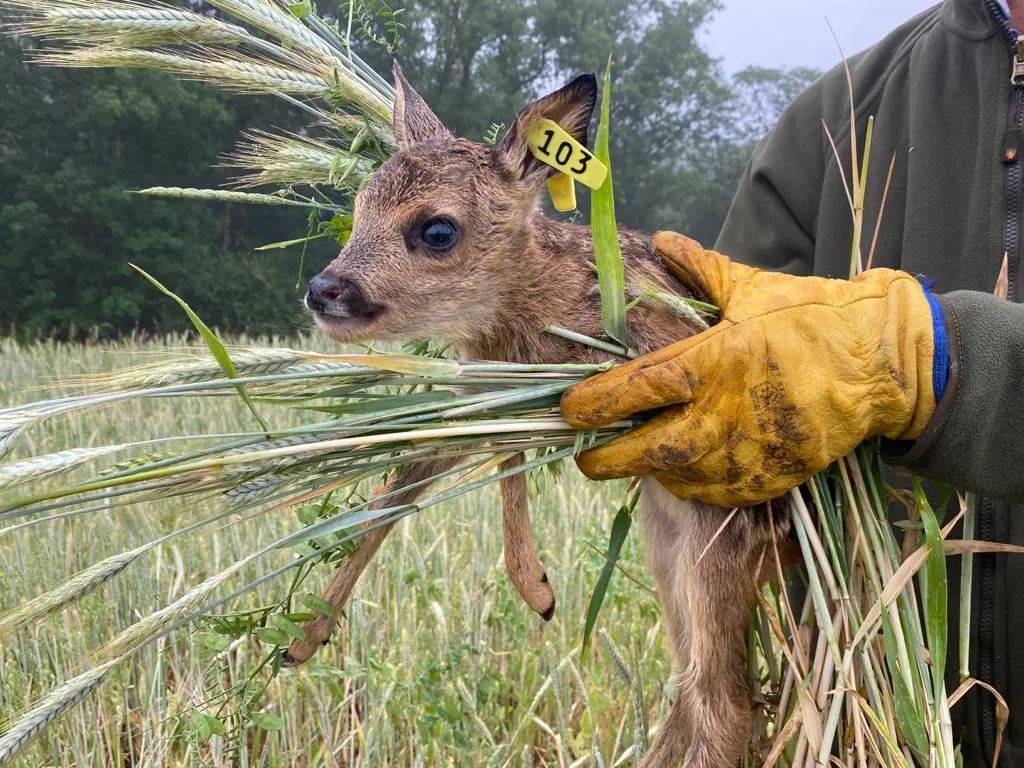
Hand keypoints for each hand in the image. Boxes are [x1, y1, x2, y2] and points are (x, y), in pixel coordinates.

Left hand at [560, 231, 938, 506]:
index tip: (567, 411)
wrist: (881, 363)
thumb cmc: (812, 317)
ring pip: (676, 478)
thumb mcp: (752, 286)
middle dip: (606, 459)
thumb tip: (664, 239)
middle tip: (585, 458)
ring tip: (633, 460)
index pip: (634, 391)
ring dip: (648, 471)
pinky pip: (716, 495)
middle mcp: (722, 414)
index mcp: (711, 362)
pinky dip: (691, 487)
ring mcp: (746, 452)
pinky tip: (680, 474)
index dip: (593, 405)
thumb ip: (699, 268)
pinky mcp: (771, 478)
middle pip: (645, 451)